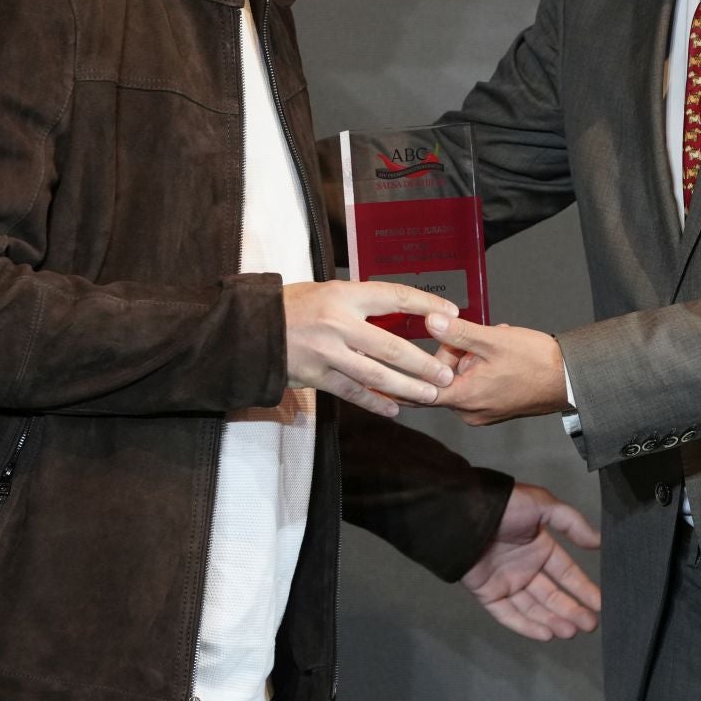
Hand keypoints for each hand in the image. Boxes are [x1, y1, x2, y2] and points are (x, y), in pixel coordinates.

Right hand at [283, 281, 456, 417]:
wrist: (250, 328)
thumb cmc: (292, 305)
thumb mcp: (326, 291)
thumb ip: (358, 303)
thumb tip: (396, 310)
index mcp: (343, 295)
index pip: (393, 297)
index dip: (425, 306)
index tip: (450, 313)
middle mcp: (338, 323)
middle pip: (390, 347)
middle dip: (422, 363)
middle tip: (446, 374)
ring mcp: (326, 352)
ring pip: (374, 375)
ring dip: (405, 388)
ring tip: (429, 395)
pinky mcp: (315, 376)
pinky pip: (351, 392)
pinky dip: (374, 403)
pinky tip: (394, 410)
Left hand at [426, 317, 568, 425]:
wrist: (569, 379)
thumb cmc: (536, 361)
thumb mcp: (493, 340)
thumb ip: (458, 332)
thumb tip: (430, 322)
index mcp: (465, 398)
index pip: (420, 390)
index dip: (414, 368)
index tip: (406, 360)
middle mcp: (470, 412)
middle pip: (444, 378)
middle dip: (456, 354)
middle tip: (480, 339)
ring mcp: (482, 413)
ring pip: (461, 380)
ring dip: (471, 359)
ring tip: (494, 345)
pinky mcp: (493, 410)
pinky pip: (475, 386)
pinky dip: (481, 369)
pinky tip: (499, 356)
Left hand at [464, 482, 600, 640]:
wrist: (465, 515)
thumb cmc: (505, 508)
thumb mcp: (543, 504)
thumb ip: (571, 522)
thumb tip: (599, 541)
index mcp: (539, 547)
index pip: (566, 573)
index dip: (584, 589)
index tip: (601, 604)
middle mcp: (526, 567)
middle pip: (553, 595)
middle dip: (572, 610)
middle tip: (590, 625)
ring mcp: (507, 582)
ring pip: (534, 608)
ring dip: (553, 620)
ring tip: (571, 631)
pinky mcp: (489, 594)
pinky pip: (509, 614)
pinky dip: (527, 626)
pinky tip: (546, 634)